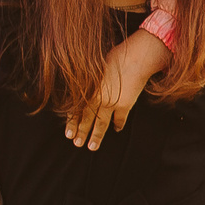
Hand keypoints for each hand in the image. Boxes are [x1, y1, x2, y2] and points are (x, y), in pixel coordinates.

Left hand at [66, 30, 163, 148]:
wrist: (136, 59)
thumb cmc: (116, 57)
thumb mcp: (95, 67)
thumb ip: (89, 80)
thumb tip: (83, 85)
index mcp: (89, 90)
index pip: (77, 110)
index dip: (72, 122)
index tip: (68, 134)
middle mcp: (98, 99)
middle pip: (87, 119)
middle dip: (82, 133)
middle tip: (77, 144)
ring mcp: (112, 103)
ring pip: (102, 124)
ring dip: (97, 136)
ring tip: (92, 147)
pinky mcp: (125, 105)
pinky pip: (120, 119)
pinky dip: (118, 125)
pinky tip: (116, 130)